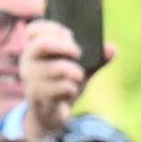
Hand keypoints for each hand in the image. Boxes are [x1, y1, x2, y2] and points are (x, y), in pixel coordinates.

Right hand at [20, 19, 111, 141]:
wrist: (52, 114)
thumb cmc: (64, 84)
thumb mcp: (81, 70)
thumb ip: (97, 59)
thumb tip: (112, 49)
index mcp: (35, 49)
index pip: (34, 29)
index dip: (53, 27)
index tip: (70, 34)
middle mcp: (28, 61)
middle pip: (43, 44)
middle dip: (66, 46)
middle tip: (79, 53)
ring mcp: (31, 78)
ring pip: (58, 67)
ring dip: (75, 72)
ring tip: (77, 77)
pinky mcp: (38, 95)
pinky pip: (63, 86)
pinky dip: (72, 88)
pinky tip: (70, 92)